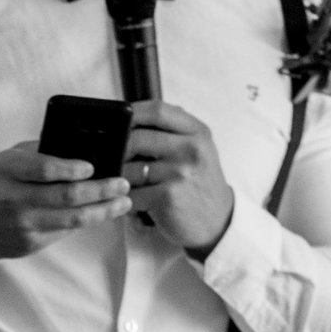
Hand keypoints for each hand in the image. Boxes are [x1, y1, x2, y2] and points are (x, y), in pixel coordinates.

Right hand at [0, 142, 130, 259]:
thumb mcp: (12, 158)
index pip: (43, 169)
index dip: (70, 169)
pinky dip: (86, 221)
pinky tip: (101, 212)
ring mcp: (23, 224)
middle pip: (66, 197)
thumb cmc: (0, 180)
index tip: (91, 167)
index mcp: (9, 170)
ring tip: (122, 202)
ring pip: (72, 220)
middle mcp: (15, 199)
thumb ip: (43, 152)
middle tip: (121, 184)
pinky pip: (65, 232)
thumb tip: (86, 149)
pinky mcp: (31, 243)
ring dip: (103, 211)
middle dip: (100, 190)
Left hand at [123, 99, 236, 254]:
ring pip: (130, 168)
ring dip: (118, 178)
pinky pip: (132, 193)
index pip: (157, 111)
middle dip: (118, 150)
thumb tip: (133, 119)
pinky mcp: (168, 197)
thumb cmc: (200, 183)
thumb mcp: (198, 149)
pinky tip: (130, 201)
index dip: (132, 113)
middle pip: (137, 138)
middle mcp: (190, 149)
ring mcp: (180, 173)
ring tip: (121, 183)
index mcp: (197, 132)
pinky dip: (125, 199)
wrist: (218, 221)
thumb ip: (173, 132)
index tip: (118, 120)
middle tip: (112, 159)